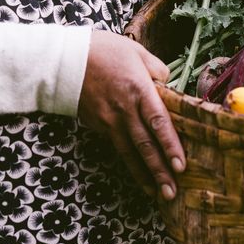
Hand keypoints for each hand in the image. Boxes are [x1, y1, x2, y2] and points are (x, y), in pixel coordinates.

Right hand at [76, 30, 185, 200]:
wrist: (63, 59)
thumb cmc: (102, 50)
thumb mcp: (136, 50)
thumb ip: (157, 69)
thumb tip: (167, 86)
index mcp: (138, 89)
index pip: (158, 122)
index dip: (170, 145)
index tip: (181, 165)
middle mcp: (124, 109)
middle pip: (145, 145)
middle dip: (160, 171)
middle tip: (172, 192)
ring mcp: (108, 120)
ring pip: (129, 152)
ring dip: (144, 174)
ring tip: (157, 193)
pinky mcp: (96, 125)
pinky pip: (116, 145)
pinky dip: (128, 162)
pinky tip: (138, 173)